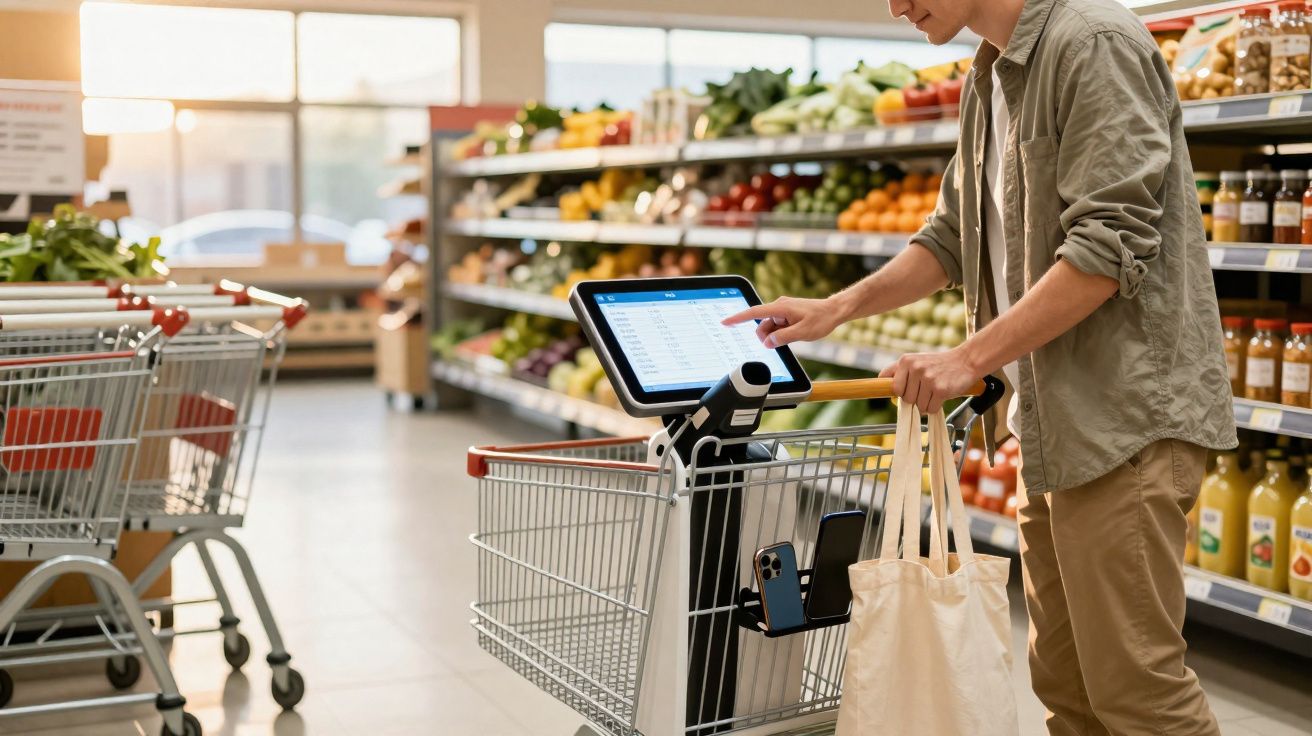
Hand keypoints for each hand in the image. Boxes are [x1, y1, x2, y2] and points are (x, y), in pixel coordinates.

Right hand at [721, 295, 845, 347]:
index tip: (725, 322)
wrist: (834, 311)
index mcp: (780, 308)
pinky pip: (777, 326)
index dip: (738, 318)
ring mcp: (783, 310)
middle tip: (783, 341)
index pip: (754, 313)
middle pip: (762, 325)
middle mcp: (779, 307)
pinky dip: (781, 332)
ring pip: (769, 327)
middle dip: (766, 336)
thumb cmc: (821, 319)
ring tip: (793, 336)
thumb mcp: (803, 332)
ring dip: (775, 335)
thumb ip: (783, 338)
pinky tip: (793, 334)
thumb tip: (767, 342)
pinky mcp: (787, 314)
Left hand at [879, 346, 982, 413]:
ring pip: (918, 406)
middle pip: (906, 399)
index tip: (903, 394)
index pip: (892, 387)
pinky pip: (930, 409)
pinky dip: (935, 407)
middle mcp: (915, 368)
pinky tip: (941, 396)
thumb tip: (880, 385)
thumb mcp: (916, 361)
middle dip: (916, 399)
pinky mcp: (940, 389)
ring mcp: (928, 379)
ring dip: (927, 403)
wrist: (966, 361)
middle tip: (926, 390)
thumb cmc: (939, 364)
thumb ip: (898, 371)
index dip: (899, 393)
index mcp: (906, 361)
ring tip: (935, 391)